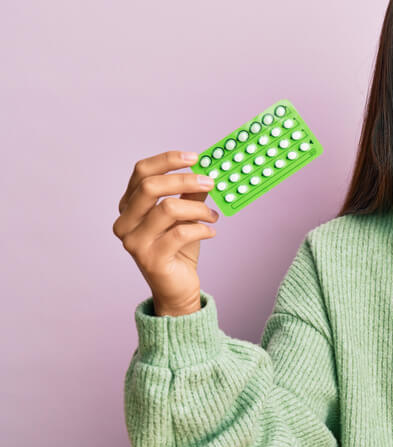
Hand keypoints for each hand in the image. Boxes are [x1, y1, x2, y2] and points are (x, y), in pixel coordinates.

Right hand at [112, 150, 219, 315]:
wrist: (176, 288)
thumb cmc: (178, 249)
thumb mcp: (185, 216)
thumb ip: (190, 194)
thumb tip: (206, 171)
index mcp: (129, 206)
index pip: (141, 172)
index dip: (168, 160)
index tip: (195, 158)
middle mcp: (125, 222)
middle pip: (150, 187)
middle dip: (185, 180)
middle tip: (210, 182)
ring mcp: (134, 242)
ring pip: (167, 209)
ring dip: (198, 208)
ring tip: (213, 215)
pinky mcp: (151, 259)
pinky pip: (180, 233)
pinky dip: (201, 228)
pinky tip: (211, 231)